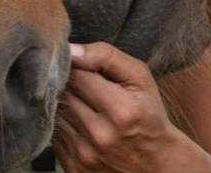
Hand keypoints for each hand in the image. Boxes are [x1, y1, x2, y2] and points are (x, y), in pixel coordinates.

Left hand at [54, 42, 192, 172]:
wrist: (155, 162)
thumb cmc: (147, 113)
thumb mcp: (139, 77)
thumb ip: (107, 56)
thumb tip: (72, 50)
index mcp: (121, 111)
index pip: (77, 74)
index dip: (76, 65)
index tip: (80, 64)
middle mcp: (100, 136)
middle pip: (64, 94)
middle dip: (68, 83)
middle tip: (79, 82)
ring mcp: (86, 155)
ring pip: (56, 114)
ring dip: (63, 104)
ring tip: (81, 102)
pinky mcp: (74, 168)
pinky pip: (55, 135)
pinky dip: (63, 124)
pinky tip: (78, 121)